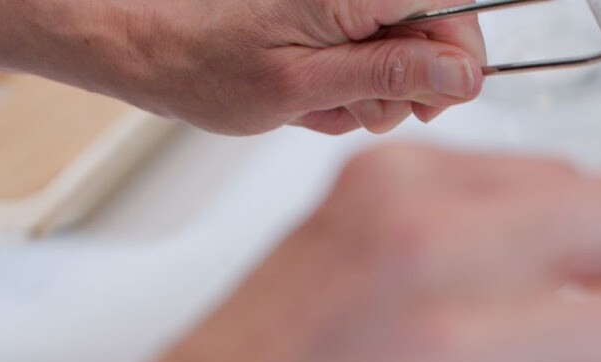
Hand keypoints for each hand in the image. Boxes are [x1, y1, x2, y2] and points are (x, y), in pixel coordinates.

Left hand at [0, 0, 484, 135]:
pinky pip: (367, 50)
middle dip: (408, 82)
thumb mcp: (305, 86)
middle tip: (360, 110)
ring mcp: (339, 0)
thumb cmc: (202, 66)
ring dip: (372, 91)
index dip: (457, 60)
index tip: (436, 101)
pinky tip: (310, 96)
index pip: (454, 7)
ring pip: (402, 47)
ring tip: (320, 105)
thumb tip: (460, 73)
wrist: (140, 47)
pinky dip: (347, 83)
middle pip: (434, 29)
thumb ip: (391, 74)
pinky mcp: (326, 12)